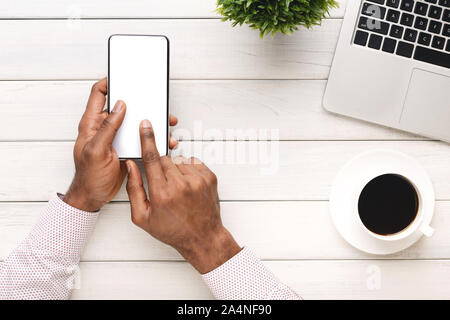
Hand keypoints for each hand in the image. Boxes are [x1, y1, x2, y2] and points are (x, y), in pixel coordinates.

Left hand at [64, 78, 178, 211]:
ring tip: (166, 123)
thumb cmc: (88, 177)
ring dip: (151, 122)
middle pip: (122, 106)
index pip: (99, 94)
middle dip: (141, 103)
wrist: (94, 197)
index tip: (125, 76)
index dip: (110, 82)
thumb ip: (107, 128)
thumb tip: (119, 106)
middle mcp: (104, 127)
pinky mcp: (125, 148)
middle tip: (155, 101)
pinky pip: (140, 138)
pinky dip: (152, 138)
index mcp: (92, 124)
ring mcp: (116, 138)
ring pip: (135, 122)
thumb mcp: (96, 151)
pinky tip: (162, 141)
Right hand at [126, 120, 240, 273]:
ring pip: (178, 160)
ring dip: (175, 170)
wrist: (203, 237)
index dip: (147, 139)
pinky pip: (193, 162)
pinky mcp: (209, 178)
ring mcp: (197, 180)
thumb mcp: (142, 216)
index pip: (151, 157)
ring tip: (178, 189)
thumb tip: (131, 166)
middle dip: (160, 167)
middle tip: (163, 184)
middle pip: (164, 159)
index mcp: (161, 193)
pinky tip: (187, 187)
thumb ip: (133, 188)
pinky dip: (188, 171)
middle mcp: (181, 184)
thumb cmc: (172, 230)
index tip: (146, 125)